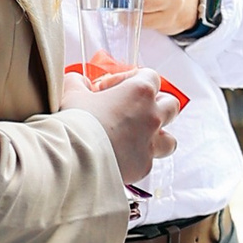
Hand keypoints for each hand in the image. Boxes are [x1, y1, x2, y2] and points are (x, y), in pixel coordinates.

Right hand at [62, 66, 176, 188]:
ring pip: (170, 139)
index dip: (131, 78)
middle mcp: (152, 117)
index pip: (150, 76)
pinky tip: (120, 157)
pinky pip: (148, 161)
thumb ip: (79, 82)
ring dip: (158, 136)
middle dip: (155, 105)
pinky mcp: (143, 166)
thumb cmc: (74, 122)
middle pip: (171, 105)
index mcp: (140, 92)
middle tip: (134, 109)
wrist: (71, 157)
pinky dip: (137, 159)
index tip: (111, 88)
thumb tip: (80, 82)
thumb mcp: (71, 92)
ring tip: (138, 137)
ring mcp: (150, 143)